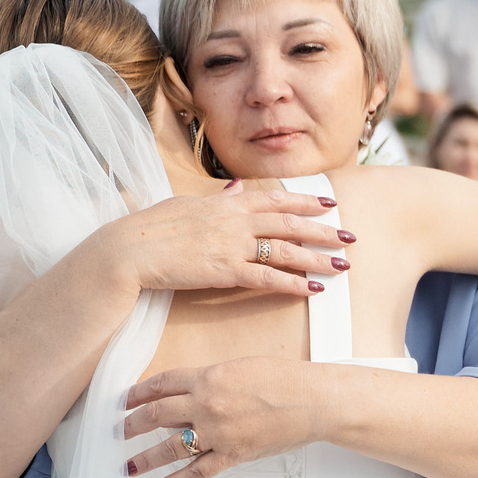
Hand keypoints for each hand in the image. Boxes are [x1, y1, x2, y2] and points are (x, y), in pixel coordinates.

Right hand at [90, 181, 351, 297]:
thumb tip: (236, 188)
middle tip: (350, 237)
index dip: (304, 202)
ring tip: (342, 266)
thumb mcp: (184, 204)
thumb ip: (215, 199)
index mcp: (224, 203)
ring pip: (286, 251)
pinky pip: (267, 278)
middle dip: (323, 231)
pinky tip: (312, 289)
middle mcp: (234, 220)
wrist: (127, 251)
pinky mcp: (225, 271)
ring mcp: (231, 245)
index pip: (274, 199)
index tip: (329, 205)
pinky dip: (292, 283)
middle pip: (289, 224)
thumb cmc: (149, 229)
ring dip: (317, 259)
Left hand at [121, 357, 323, 477]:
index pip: (160, 384)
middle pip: (156, 415)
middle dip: (131, 425)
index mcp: (207, 377)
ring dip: (144, 457)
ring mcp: (218, 432)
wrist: (314, 400)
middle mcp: (206, 404)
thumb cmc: (284, 378)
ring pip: (168, 447)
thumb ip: (211, 378)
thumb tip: (187, 393)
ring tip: (127, 464)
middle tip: (118, 432)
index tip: (123, 402)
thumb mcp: (241, 366)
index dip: (136, 394)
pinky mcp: (232, 454)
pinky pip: (197, 473)